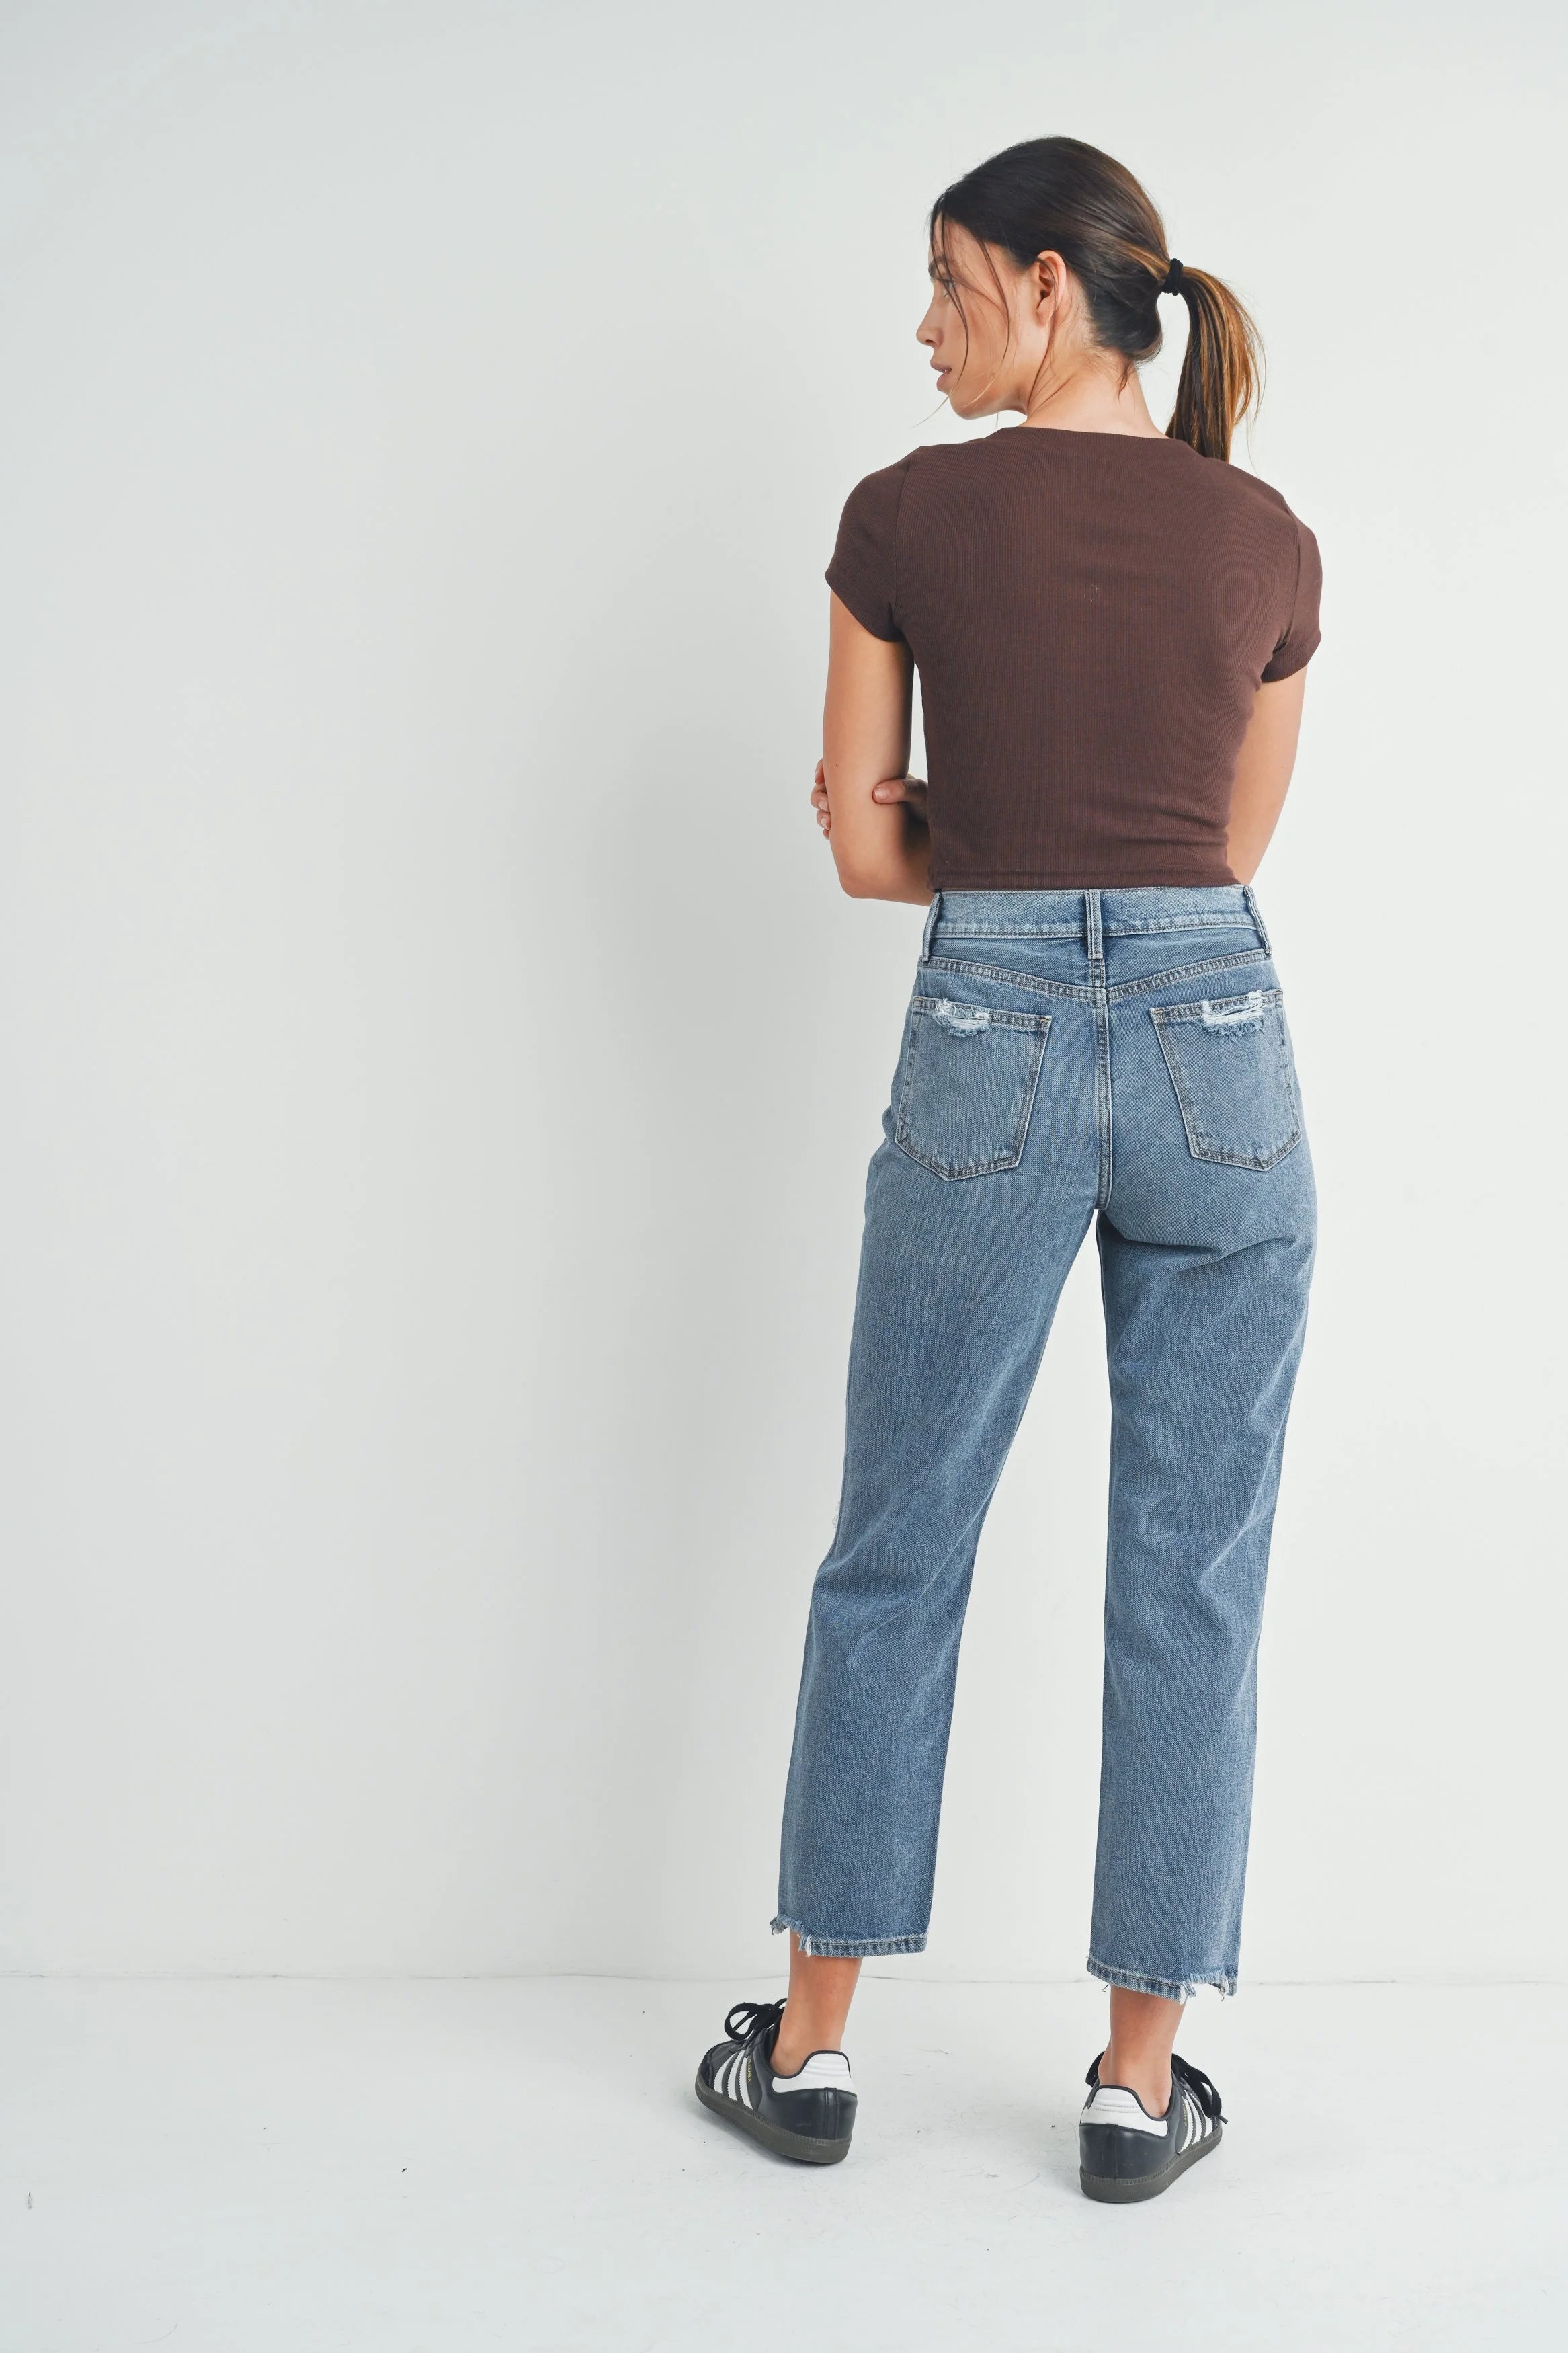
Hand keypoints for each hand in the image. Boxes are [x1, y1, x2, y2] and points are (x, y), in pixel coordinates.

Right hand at [810, 761, 929, 841]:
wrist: (934, 836)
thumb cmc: (930, 809)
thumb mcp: (921, 795)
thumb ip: (904, 789)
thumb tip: (877, 793)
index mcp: (873, 775)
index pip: (841, 764)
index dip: (824, 768)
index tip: (819, 777)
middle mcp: (862, 791)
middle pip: (827, 787)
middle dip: (818, 795)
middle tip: (825, 804)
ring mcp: (858, 811)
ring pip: (827, 809)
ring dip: (822, 814)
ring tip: (829, 823)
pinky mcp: (858, 831)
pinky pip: (835, 828)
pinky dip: (830, 830)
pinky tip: (832, 834)